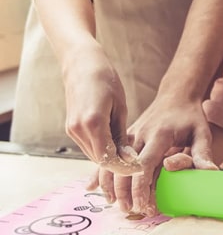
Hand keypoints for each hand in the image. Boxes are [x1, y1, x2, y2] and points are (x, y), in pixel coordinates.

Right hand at [63, 45, 141, 174]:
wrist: (82, 65)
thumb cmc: (106, 80)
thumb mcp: (120, 106)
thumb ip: (121, 134)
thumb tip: (128, 158)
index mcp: (93, 123)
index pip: (108, 158)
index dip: (124, 167)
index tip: (140, 169)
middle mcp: (79, 130)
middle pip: (99, 160)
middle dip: (118, 167)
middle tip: (138, 168)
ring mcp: (72, 130)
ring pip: (93, 155)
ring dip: (109, 159)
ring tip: (129, 159)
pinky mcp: (71, 128)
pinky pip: (88, 146)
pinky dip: (101, 150)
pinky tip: (115, 147)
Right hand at [91, 88, 216, 215]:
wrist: (176, 94)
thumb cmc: (190, 115)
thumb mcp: (202, 132)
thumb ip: (203, 154)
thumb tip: (211, 174)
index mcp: (159, 135)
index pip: (144, 165)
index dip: (141, 188)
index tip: (144, 206)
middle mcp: (140, 134)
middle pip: (124, 167)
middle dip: (124, 192)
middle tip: (130, 211)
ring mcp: (130, 136)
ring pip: (112, 162)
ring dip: (111, 185)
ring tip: (116, 204)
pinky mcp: (126, 137)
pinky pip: (110, 155)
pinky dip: (101, 172)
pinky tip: (91, 187)